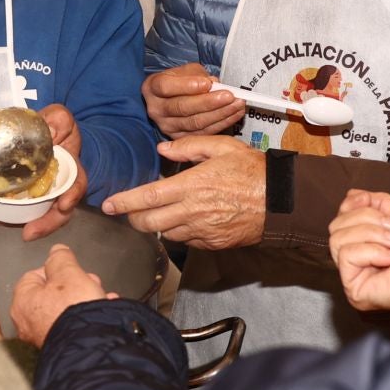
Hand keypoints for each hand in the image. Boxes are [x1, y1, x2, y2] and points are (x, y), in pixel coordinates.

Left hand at [11, 244, 115, 346]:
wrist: (90, 346)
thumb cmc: (73, 311)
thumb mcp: (68, 272)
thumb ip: (61, 259)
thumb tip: (57, 252)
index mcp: (22, 301)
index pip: (34, 275)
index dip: (57, 269)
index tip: (72, 269)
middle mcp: (28, 324)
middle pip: (50, 294)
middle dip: (73, 286)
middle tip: (88, 282)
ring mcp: (45, 338)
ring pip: (64, 311)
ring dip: (83, 301)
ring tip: (100, 297)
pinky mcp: (62, 348)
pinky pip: (73, 326)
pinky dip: (86, 318)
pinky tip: (103, 312)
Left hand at [24, 105, 85, 241]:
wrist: (48, 136)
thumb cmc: (58, 130)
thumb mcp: (61, 118)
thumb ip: (59, 120)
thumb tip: (50, 131)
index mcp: (70, 170)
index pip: (76, 186)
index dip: (72, 197)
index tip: (64, 206)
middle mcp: (58, 188)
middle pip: (57, 213)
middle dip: (44, 225)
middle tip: (28, 232)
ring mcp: (41, 196)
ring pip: (33, 216)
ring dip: (13, 222)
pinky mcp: (24, 198)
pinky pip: (14, 210)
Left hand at [101, 136, 263, 249]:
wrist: (281, 201)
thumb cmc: (253, 170)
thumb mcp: (221, 146)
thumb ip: (188, 147)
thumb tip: (162, 150)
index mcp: (191, 186)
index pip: (147, 198)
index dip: (124, 203)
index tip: (108, 205)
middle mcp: (192, 212)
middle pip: (149, 223)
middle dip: (133, 219)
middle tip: (128, 212)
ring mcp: (202, 230)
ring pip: (165, 234)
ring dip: (156, 226)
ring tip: (157, 214)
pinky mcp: (212, 243)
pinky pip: (186, 241)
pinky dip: (178, 232)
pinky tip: (183, 220)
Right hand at [142, 63, 243, 137]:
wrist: (173, 99)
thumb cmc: (180, 81)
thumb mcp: (185, 71)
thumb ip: (198, 75)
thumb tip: (214, 84)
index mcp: (152, 88)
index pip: (166, 87)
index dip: (187, 86)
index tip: (207, 84)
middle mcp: (156, 109)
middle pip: (182, 108)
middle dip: (208, 102)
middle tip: (229, 95)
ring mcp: (167, 127)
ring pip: (195, 123)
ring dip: (220, 113)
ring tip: (237, 104)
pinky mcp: (180, 138)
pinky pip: (203, 133)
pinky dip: (222, 123)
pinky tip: (235, 113)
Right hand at [328, 191, 389, 353]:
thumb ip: (377, 202)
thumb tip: (352, 194)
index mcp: (372, 243)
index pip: (342, 218)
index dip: (351, 204)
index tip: (366, 199)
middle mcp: (361, 259)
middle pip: (337, 224)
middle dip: (367, 218)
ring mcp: (356, 274)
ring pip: (337, 237)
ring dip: (372, 233)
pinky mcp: (353, 288)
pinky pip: (346, 254)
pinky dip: (372, 251)